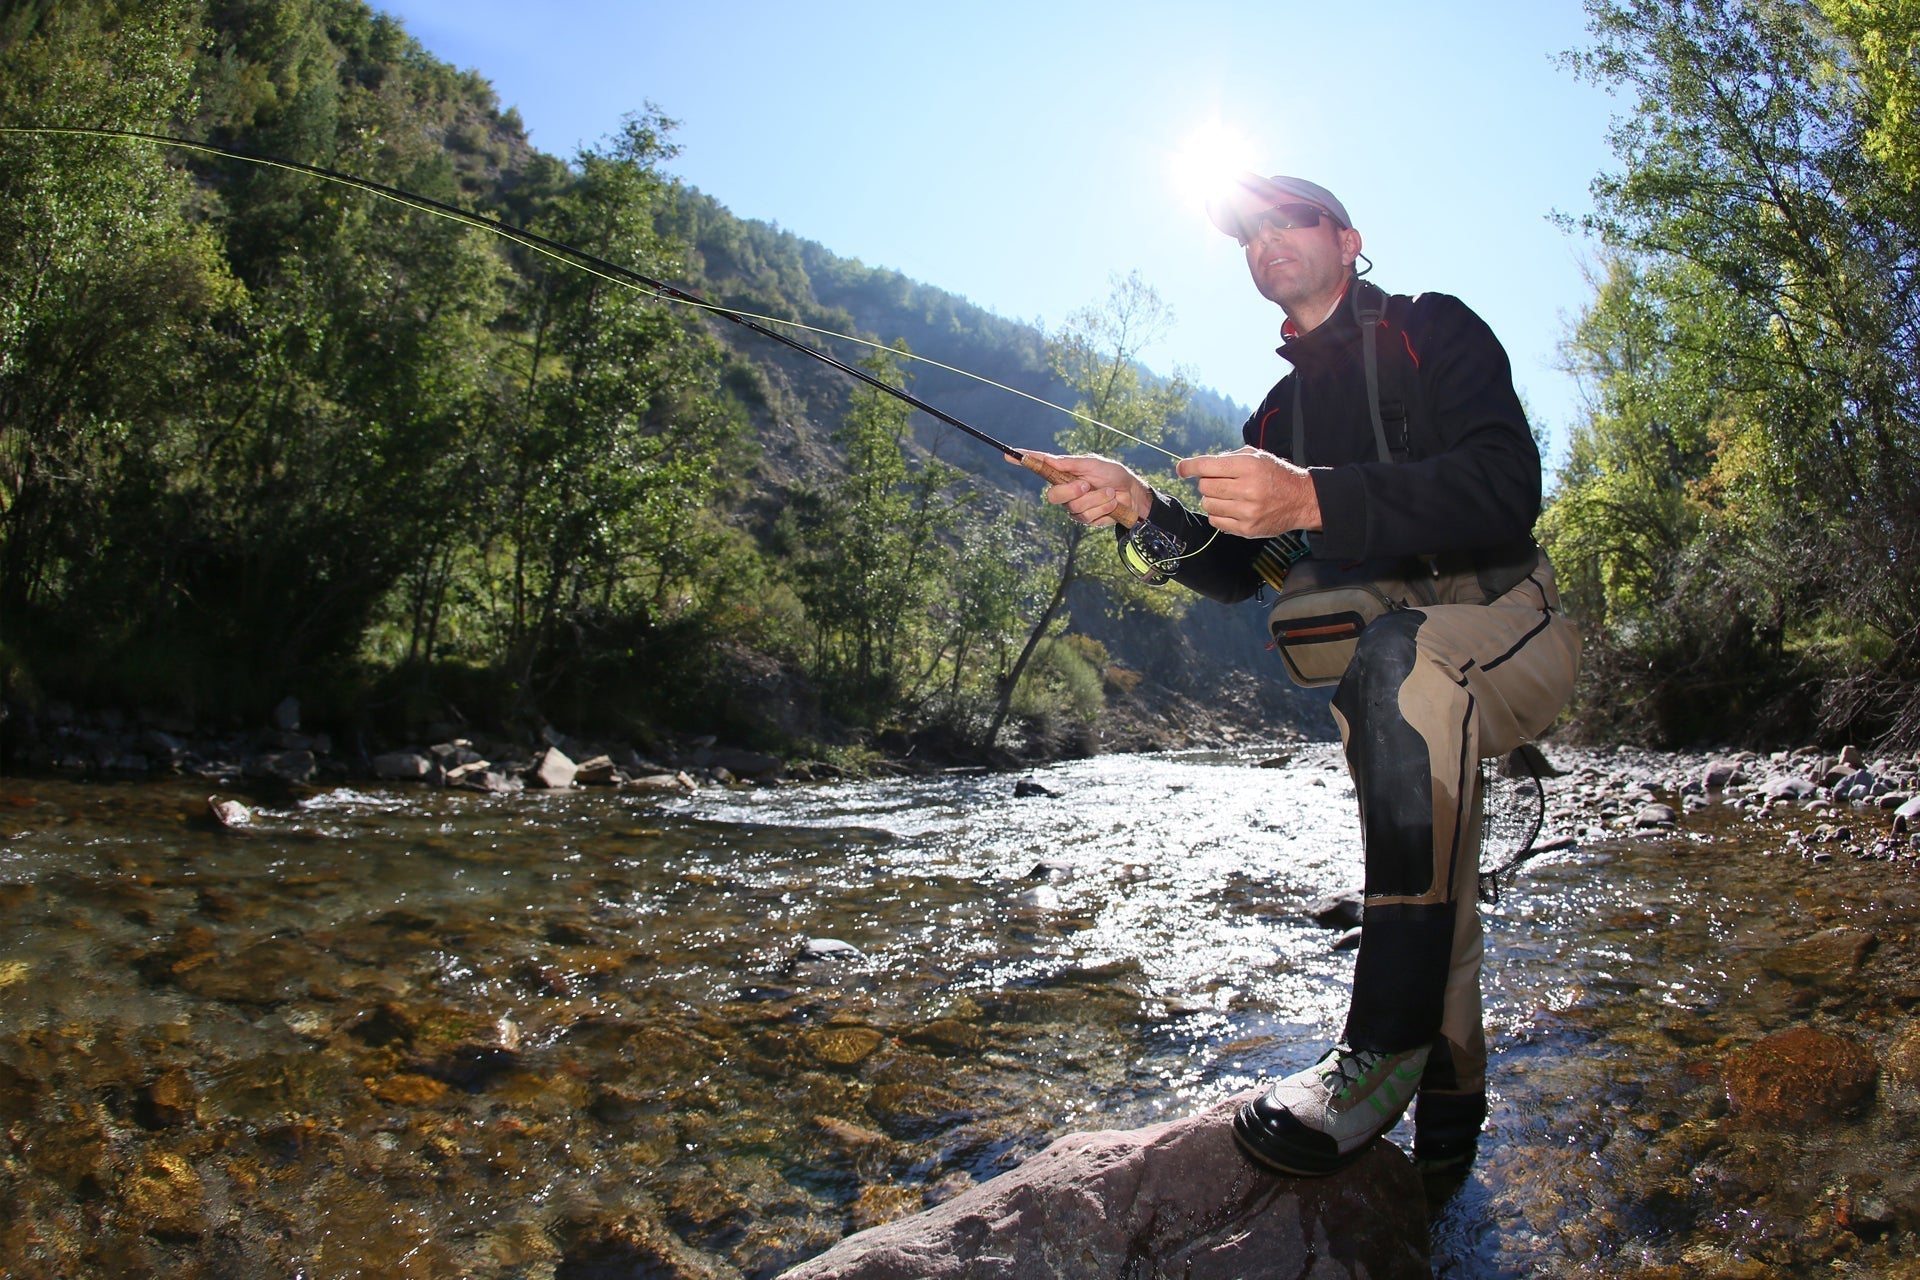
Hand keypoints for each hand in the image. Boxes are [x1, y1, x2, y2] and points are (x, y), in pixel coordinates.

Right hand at [1007, 451, 1151, 527]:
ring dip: (1096, 499)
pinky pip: (1087, 516)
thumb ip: (1070, 464)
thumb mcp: (1092, 464)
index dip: (1025, 461)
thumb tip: (1048, 458)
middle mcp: (1065, 490)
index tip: (1009, 454)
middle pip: (1052, 496)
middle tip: (1086, 485)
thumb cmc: (1113, 474)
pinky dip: (1103, 507)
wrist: (1132, 494)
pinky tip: (1111, 502)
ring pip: (1074, 507)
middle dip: (1071, 491)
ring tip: (1109, 492)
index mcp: (1064, 473)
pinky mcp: (1085, 519)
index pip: (1041, 466)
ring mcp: (1073, 506)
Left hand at [1175, 446, 1321, 537]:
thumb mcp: (1257, 457)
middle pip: (1205, 486)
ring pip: (1207, 504)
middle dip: (1207, 482)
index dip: (1190, 466)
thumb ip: (1228, 458)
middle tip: (1221, 482)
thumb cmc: (1276, 475)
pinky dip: (1218, 514)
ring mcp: (1247, 511)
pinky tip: (1232, 508)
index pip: (1208, 466)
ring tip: (1230, 496)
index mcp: (1249, 466)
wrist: (1301, 500)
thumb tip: (1199, 466)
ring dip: (1213, 499)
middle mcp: (1247, 489)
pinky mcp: (1246, 529)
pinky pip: (1215, 521)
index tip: (1181, 469)